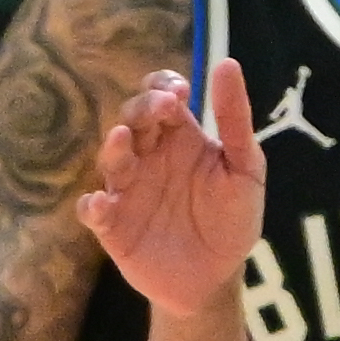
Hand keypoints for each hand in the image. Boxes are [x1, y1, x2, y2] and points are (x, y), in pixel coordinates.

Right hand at [74, 59, 265, 317]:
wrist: (216, 277)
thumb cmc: (232, 221)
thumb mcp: (245, 170)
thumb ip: (236, 121)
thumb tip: (226, 63)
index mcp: (179, 138)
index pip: (162, 97)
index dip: (164, 87)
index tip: (180, 91)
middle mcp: (148, 157)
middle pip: (134, 119)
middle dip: (143, 110)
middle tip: (163, 107)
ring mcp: (127, 188)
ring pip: (111, 159)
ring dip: (115, 148)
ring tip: (124, 139)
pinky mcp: (112, 224)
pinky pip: (94, 211)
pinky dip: (94, 206)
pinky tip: (102, 203)